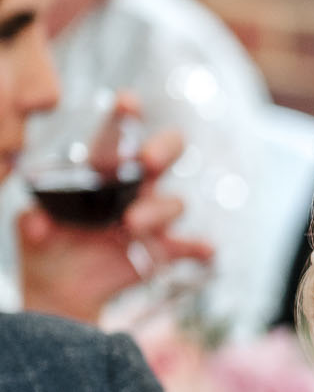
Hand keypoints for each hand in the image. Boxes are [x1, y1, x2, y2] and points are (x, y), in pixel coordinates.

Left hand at [18, 97, 210, 323]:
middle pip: (163, 156)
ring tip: (130, 225)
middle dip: (162, 150)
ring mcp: (151, 219)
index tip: (127, 101)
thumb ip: (32, 222)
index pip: (117, 137)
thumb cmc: (47, 247)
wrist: (62, 290)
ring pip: (172, 202)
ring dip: (156, 211)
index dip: (125, 116)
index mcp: (101, 174)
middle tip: (147, 161)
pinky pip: (189, 247)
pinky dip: (199, 247)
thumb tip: (38, 222)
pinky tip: (204, 250)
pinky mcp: (162, 250)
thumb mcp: (31, 232)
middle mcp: (133, 189)